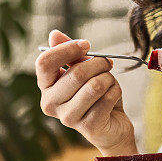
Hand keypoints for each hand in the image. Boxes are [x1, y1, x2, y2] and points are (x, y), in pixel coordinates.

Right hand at [35, 30, 136, 155]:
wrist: (111, 126)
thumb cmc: (95, 96)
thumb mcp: (83, 71)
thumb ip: (69, 54)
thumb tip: (54, 34)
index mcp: (46, 87)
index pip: (45, 62)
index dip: (67, 49)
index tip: (86, 44)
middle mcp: (51, 104)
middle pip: (76, 73)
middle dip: (98, 63)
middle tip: (107, 63)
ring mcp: (68, 118)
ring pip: (95, 85)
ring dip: (108, 78)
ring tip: (109, 82)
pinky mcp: (89, 126)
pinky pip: (108, 97)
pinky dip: (116, 91)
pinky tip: (113, 97)